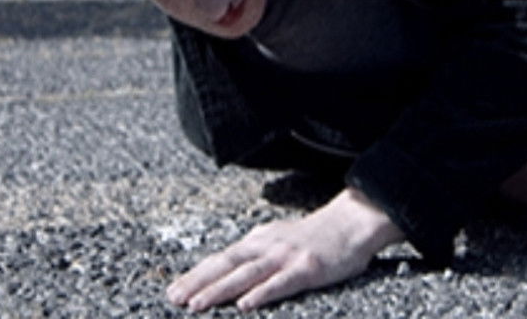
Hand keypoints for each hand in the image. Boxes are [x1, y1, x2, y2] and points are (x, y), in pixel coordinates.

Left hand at [166, 187, 402, 311]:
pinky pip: (281, 283)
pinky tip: (245, 305)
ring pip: (246, 275)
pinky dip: (261, 293)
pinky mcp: (308, 268)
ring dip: (218, 290)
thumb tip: (226, 272)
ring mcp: (286, 256)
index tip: (173, 289)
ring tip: (197, 305)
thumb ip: (254, 255)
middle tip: (173, 298)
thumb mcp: (278, 240)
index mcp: (258, 241)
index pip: (220, 259)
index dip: (195, 274)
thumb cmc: (316, 236)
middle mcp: (267, 246)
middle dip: (197, 283)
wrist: (353, 221)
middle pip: (226, 265)